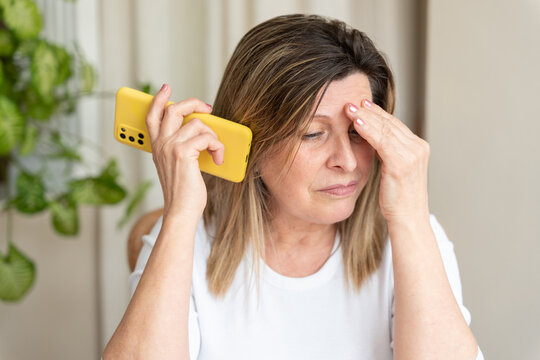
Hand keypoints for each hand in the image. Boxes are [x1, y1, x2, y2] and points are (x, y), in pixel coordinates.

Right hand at [146, 84, 224, 218]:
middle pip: (173, 109)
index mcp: (157, 147)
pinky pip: (206, 137)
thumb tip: (202, 132)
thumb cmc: (183, 192)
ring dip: (213, 134)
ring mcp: (170, 146)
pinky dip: (217, 146)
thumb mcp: (178, 166)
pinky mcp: (182, 152)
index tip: (166, 88)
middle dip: (193, 103)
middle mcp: (160, 144)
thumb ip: (183, 147)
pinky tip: (218, 158)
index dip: (158, 99)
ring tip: (216, 149)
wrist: (181, 210)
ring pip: (197, 123)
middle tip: (208, 108)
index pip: (152, 116)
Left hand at [346, 99, 430, 224]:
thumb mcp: (393, 172)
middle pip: (390, 123)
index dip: (378, 113)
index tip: (362, 104)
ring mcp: (412, 154)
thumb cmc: (398, 200)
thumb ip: (387, 154)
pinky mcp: (402, 163)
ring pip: (385, 129)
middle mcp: (418, 148)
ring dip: (366, 117)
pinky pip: (382, 141)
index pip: (395, 125)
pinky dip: (368, 130)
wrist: (408, 220)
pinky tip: (357, 123)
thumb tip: (372, 141)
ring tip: (350, 108)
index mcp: (417, 148)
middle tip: (352, 101)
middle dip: (370, 111)